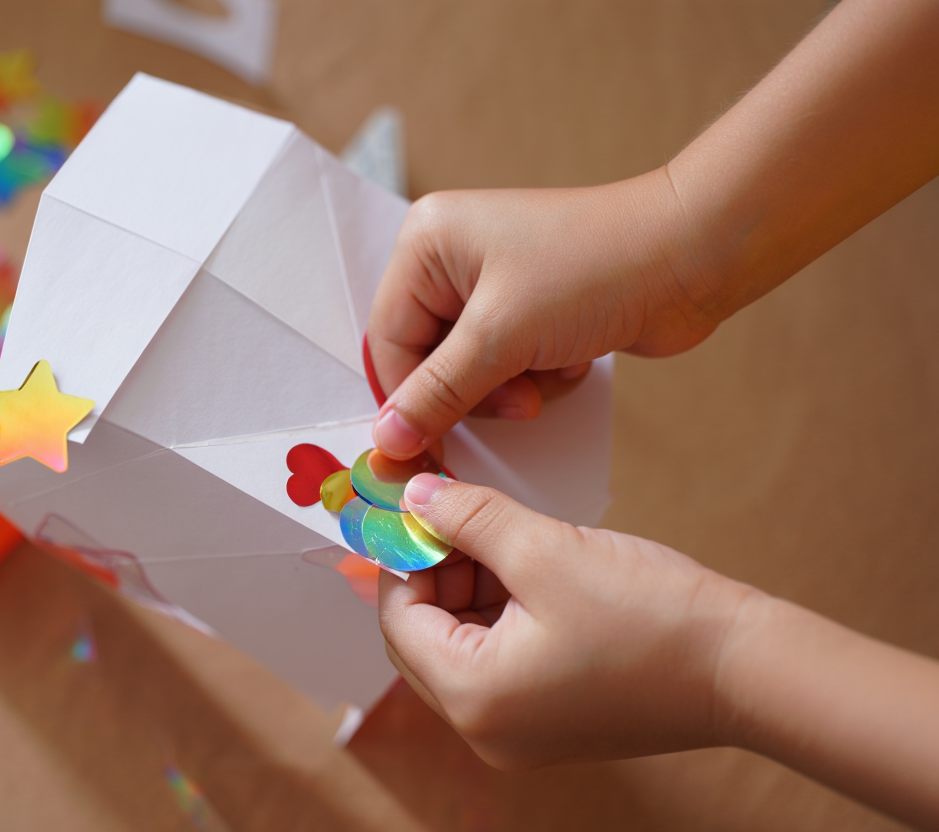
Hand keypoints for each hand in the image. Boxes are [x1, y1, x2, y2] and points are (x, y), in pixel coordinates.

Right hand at [367, 175, 719, 459]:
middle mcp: (451, 259)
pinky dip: (537, 377)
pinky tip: (572, 357)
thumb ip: (437, 394)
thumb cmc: (595, 270)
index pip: (388, 341)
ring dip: (510, 389)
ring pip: (468, 373)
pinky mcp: (529, 310)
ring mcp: (492, 284)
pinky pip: (506, 368)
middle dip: (473, 391)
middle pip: (426, 360)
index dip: (407, 401)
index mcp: (426, 244)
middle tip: (514, 404)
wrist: (694, 256)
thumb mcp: (501, 336)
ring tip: (548, 375)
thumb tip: (384, 442)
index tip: (422, 453)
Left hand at [378, 473, 755, 768]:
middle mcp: (486, 731)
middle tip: (465, 514)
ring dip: (471, 586)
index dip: (406, 555)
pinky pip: (498, 660)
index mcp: (474, 699)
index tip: (423, 506)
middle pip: (424, 636)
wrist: (746, 668)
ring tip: (506, 535)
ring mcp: (519, 732)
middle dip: (439, 570)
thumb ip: (468, 519)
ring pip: (461, 644)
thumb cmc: (652, 617)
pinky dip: (502, 611)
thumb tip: (415, 497)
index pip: (399, 620)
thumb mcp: (544, 550)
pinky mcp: (550, 721)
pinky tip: (529, 566)